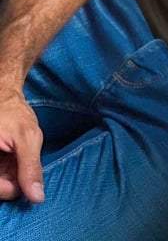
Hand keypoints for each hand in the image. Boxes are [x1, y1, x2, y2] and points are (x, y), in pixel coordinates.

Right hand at [0, 87, 43, 202]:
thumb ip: (30, 168)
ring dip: (11, 174)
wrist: (4, 97)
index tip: (26, 172)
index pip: (0, 190)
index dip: (15, 187)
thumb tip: (37, 197)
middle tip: (20, 157)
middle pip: (0, 187)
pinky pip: (1, 174)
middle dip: (13, 179)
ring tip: (13, 152)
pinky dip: (8, 169)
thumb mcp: (27, 138)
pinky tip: (10, 154)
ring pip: (1, 182)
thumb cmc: (14, 113)